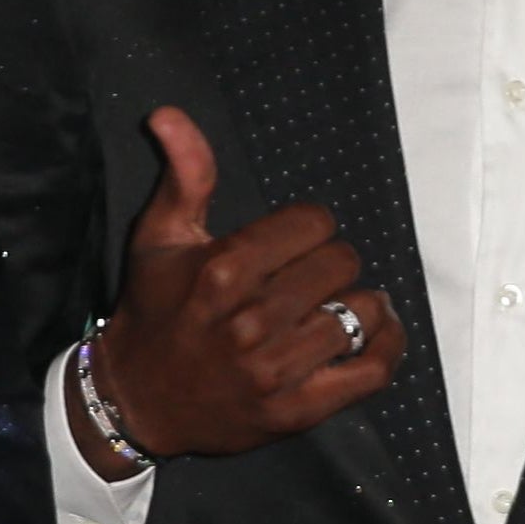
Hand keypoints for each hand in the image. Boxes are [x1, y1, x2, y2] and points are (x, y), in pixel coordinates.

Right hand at [75, 107, 404, 469]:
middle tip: (308, 277)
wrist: (137, 400)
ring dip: (358, 304)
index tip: (292, 241)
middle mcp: (252, 321)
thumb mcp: (159, 237)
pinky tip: (376, 332)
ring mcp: (277, 370)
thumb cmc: (154, 311)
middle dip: (330, 263)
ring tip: (335, 304)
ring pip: (362, 312)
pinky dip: (387, 346)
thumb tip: (169, 113)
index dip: (309, 226)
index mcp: (223, 271)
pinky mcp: (297, 409)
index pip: (314, 223)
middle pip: (341, 263)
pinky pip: (372, 370)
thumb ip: (184, 173)